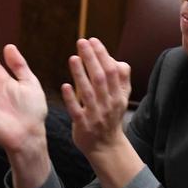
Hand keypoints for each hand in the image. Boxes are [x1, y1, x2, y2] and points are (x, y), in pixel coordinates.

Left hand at [62, 37, 131, 155]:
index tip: (93, 40)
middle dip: (91, 58)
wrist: (106, 147)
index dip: (103, 54)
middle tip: (81, 42)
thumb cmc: (111, 116)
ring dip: (80, 74)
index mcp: (118, 95)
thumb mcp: (121, 98)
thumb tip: (115, 59)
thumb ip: (121, 79)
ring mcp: (96, 115)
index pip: (112, 71)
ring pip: (88, 92)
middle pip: (101, 78)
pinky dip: (71, 99)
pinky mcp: (83, 125)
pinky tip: (65, 86)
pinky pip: (77, 111)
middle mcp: (108, 104)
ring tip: (73, 58)